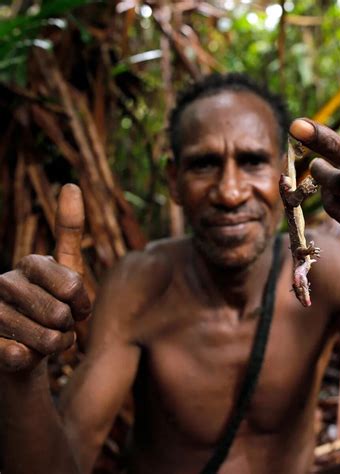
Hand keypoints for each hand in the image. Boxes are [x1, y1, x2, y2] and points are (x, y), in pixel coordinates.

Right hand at [0, 184, 90, 372]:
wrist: (26, 347)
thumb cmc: (52, 306)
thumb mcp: (68, 270)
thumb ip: (69, 231)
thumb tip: (72, 185)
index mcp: (31, 264)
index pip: (73, 284)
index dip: (82, 303)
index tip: (76, 306)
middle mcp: (5, 282)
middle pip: (60, 313)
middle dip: (68, 326)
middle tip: (56, 324)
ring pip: (46, 338)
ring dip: (55, 345)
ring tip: (43, 338)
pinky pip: (25, 356)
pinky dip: (35, 360)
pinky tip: (24, 354)